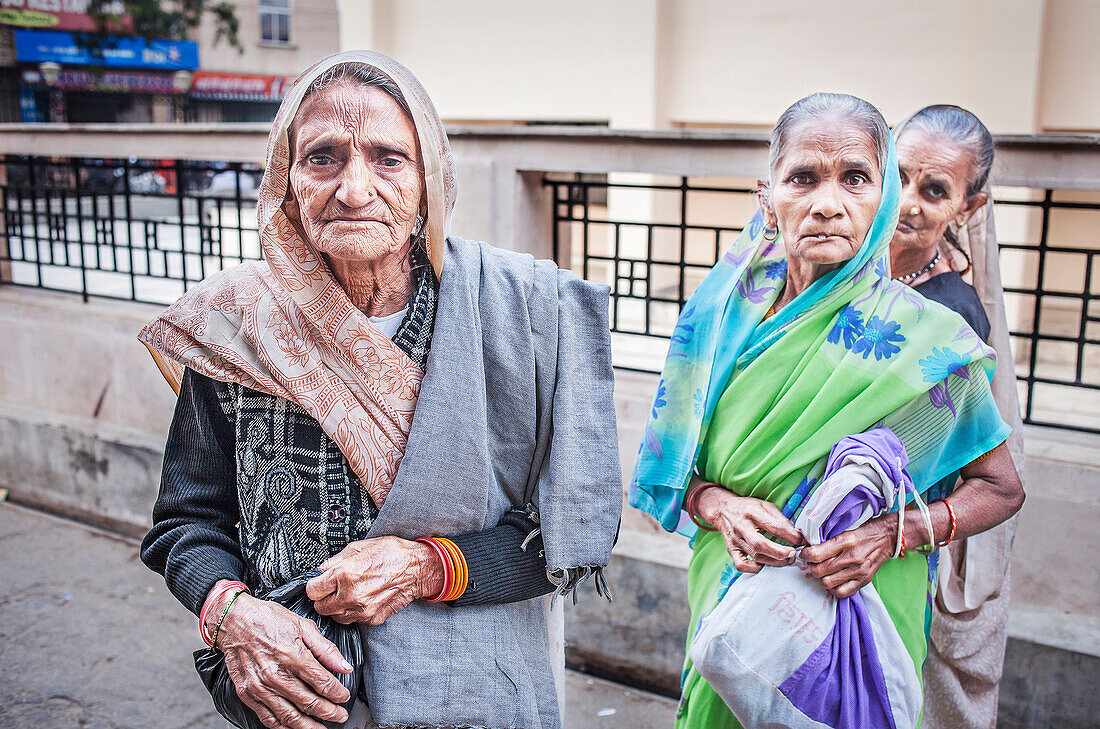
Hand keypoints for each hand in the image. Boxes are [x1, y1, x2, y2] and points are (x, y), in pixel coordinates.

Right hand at [213, 590, 352, 728]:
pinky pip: (268, 718)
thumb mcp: (303, 626)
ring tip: (322, 728)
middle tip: (340, 716)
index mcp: (293, 656)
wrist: (235, 620)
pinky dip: (284, 727)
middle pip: (309, 702)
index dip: (338, 694)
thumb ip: (326, 649)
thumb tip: (345, 666)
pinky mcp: (248, 694)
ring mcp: (261, 687)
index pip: (323, 683)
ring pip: (290, 716)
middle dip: (329, 712)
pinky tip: (294, 727)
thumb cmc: (268, 619)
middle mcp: (276, 675)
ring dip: (309, 726)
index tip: (344, 697)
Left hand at [306, 536, 442, 625]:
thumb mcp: (360, 547)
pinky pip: (353, 620)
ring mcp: (362, 610)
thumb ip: (336, 560)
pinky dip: (353, 612)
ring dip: (337, 607)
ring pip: (335, 617)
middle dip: (324, 598)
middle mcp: (351, 595)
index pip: (312, 590)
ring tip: (348, 594)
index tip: (320, 583)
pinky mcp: (372, 618)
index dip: (315, 585)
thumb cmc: (392, 554)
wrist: (417, 568)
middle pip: (320, 607)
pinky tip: (362, 599)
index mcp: (345, 574)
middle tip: (333, 589)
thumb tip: (323, 569)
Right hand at [696, 487, 805, 573]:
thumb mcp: (766, 506)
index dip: (791, 536)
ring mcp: (735, 540)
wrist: (723, 510)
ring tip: (786, 559)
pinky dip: (754, 568)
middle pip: (760, 545)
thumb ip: (780, 520)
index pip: (774, 526)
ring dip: (774, 561)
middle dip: (780, 553)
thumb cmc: (748, 508)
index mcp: (752, 512)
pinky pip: (741, 565)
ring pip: (755, 556)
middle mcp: (741, 526)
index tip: (802, 541)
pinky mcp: (731, 550)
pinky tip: (765, 564)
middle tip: (793, 554)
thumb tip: (797, 536)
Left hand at [800, 514, 894, 597]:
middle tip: (813, 562)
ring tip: (823, 571)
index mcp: (846, 541)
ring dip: (821, 578)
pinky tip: (833, 580)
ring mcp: (859, 571)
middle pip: (820, 571)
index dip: (805, 555)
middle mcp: (852, 558)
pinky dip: (833, 589)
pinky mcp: (864, 581)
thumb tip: (807, 547)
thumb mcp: (844, 530)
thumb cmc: (863, 532)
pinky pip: (842, 592)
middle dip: (811, 567)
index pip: (816, 554)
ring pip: (828, 583)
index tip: (805, 553)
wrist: (886, 537)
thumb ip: (827, 540)